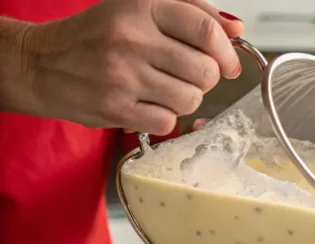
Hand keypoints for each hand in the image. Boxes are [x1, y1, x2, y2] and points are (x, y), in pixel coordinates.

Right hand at [21, 0, 243, 134]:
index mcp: (141, 7)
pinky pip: (167, 122)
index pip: (205, 29)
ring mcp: (122, 75)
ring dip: (186, 99)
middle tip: (186, 75)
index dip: (226, 52)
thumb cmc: (96, 37)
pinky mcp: (114, 107)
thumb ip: (191, 14)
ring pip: (191, 99)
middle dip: (205, 79)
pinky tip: (147, 104)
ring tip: (164, 89)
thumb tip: (236, 29)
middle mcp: (131, 38)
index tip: (228, 63)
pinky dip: (164, 118)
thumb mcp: (138, 10)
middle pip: (204, 70)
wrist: (38, 63)